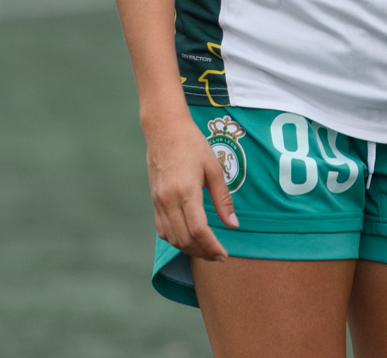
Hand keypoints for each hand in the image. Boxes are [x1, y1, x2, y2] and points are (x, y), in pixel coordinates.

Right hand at [144, 109, 238, 260]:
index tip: (224, 255)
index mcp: (186, 191)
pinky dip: (176, 240)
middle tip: (218, 256)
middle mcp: (169, 200)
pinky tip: (189, 239)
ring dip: (189, 249)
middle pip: (184, 239)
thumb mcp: (214, 168)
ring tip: (207, 250)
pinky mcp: (153, 201)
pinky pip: (162, 230)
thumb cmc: (192, 145)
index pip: (198, 230)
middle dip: (203, 253)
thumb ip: (223, 199)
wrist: (164, 130)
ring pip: (172, 238)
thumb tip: (233, 225)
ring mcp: (158, 202)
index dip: (212, 247)